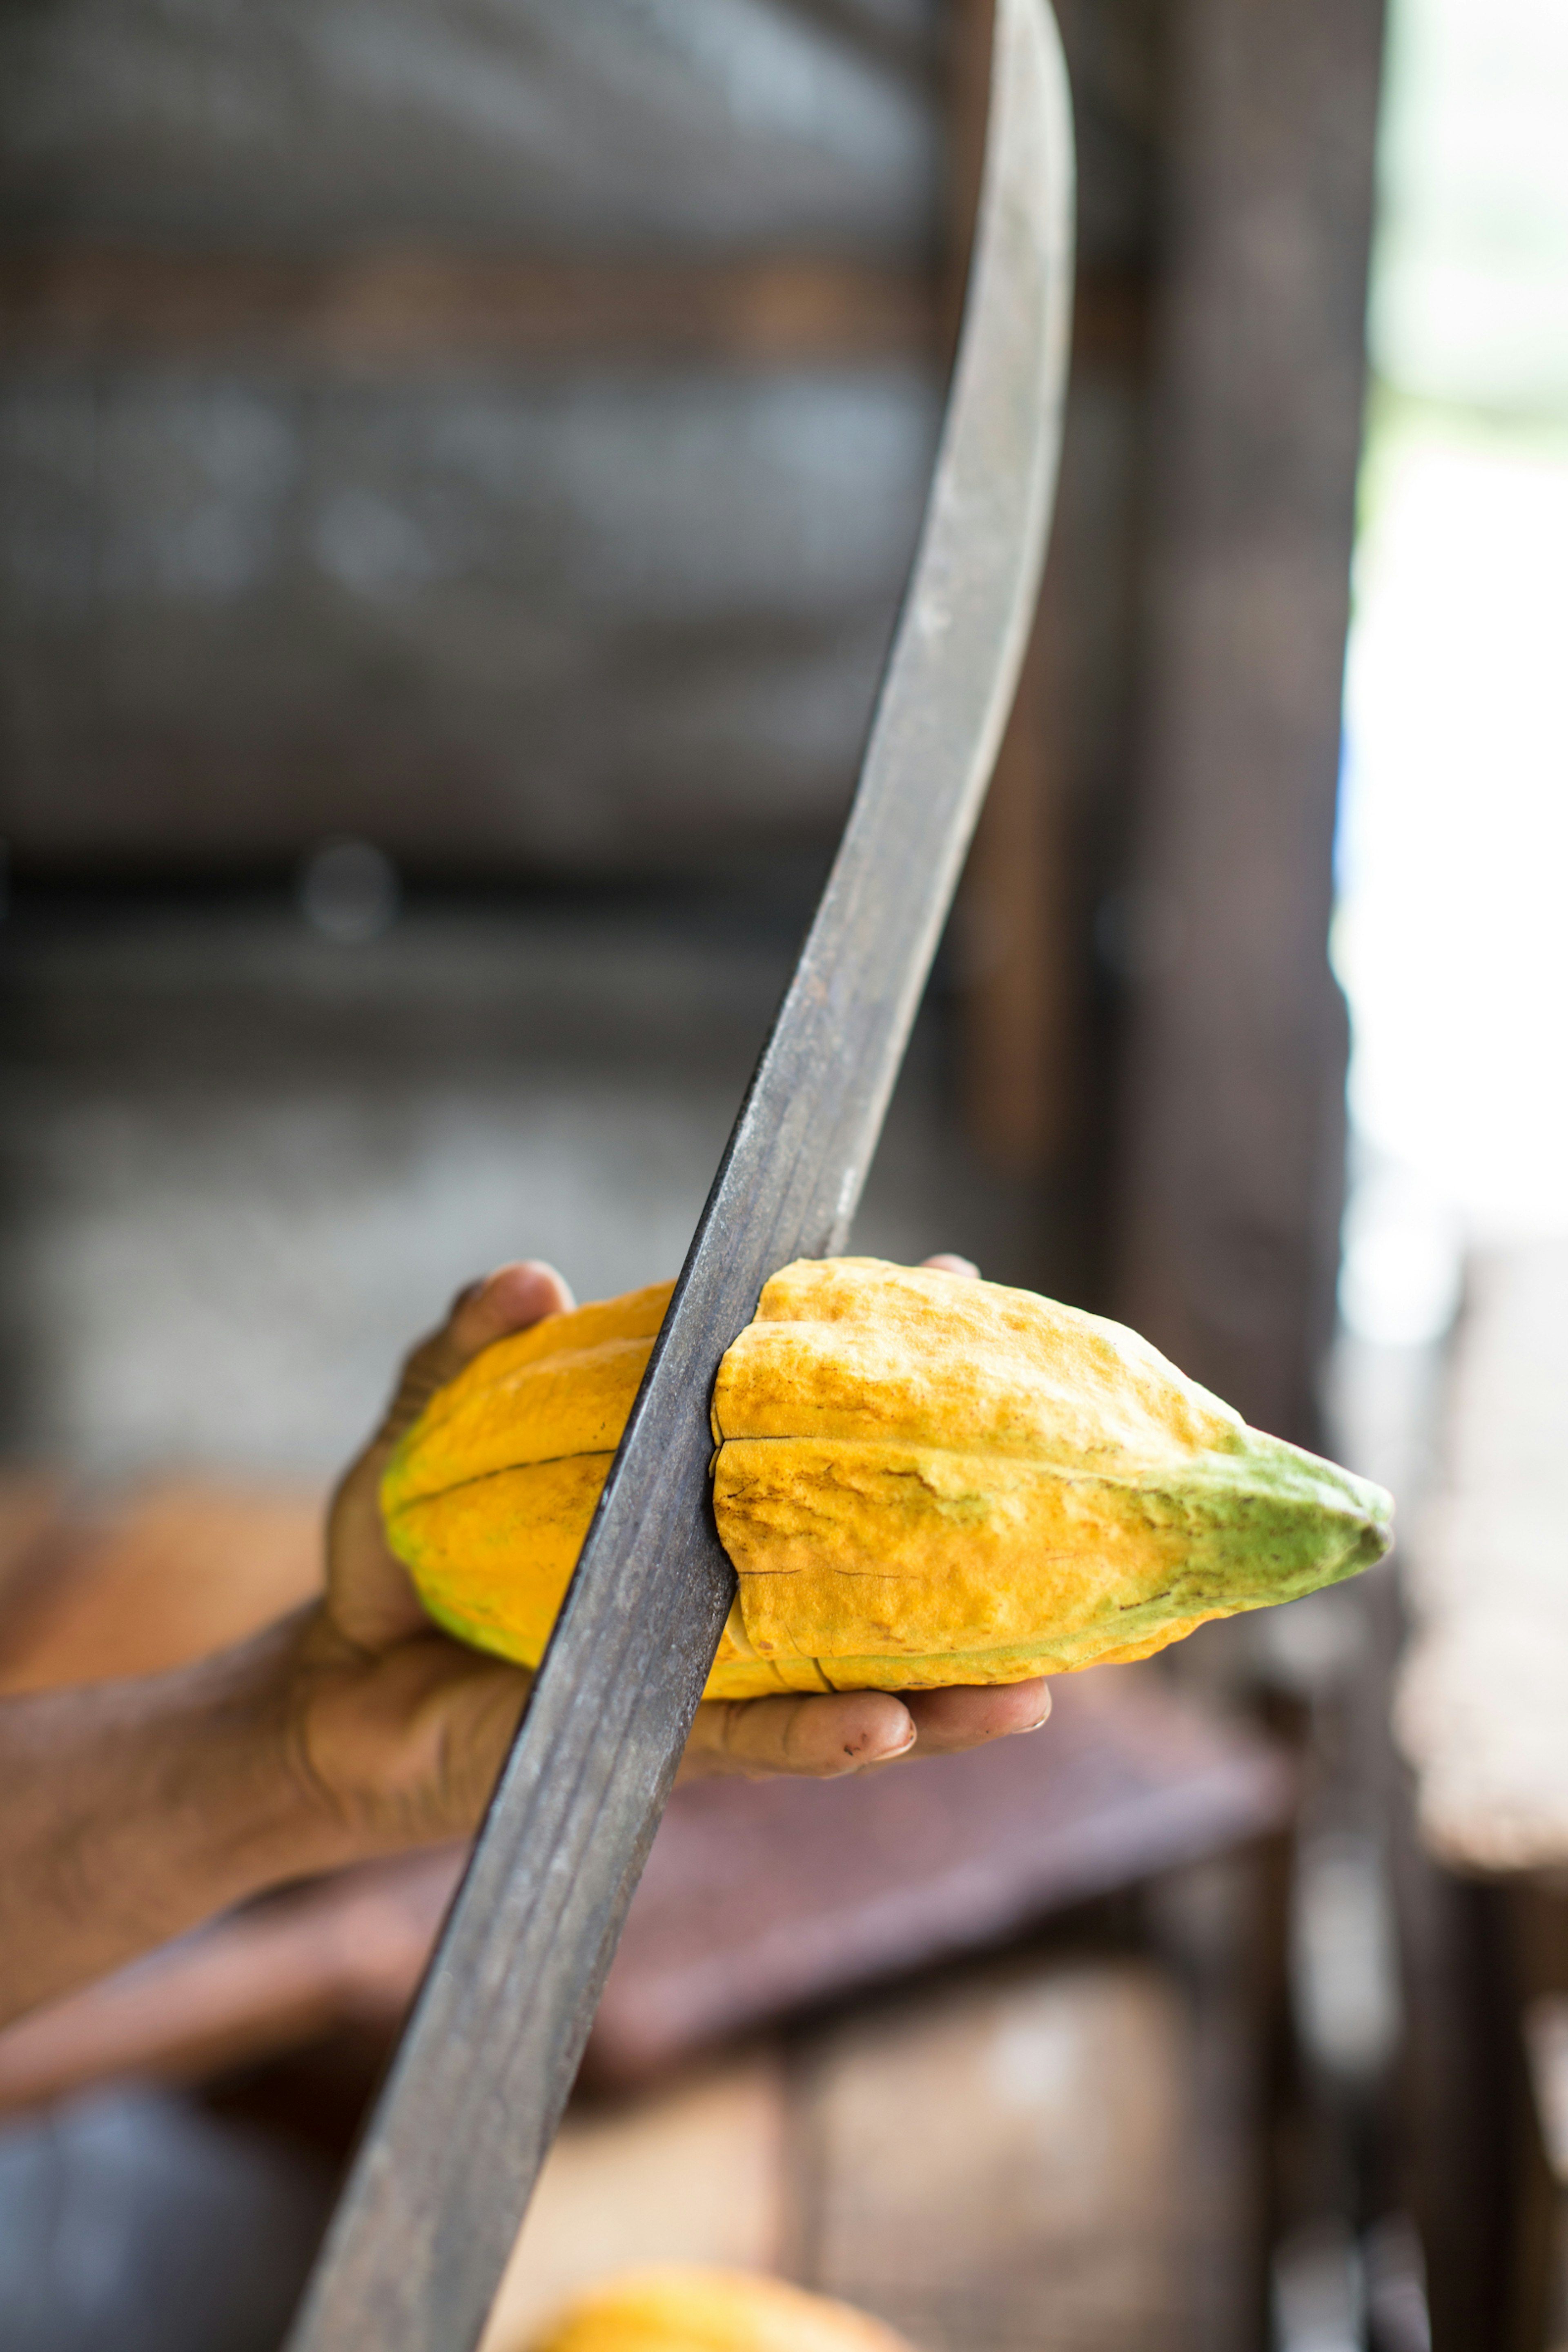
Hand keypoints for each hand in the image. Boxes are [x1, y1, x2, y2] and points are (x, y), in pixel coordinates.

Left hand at [286, 1255, 1050, 1851]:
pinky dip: (818, 1740)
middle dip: (962, 1532)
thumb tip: (530, 1277)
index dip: (880, 1366)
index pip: (797, 1424)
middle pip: (862, 1556)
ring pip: (845, 1679)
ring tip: (1035, 1691)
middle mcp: (717, 1586)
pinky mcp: (647, 1742)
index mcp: (682, 1497)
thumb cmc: (397, 1555)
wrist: (333, 1694)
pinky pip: (750, 1743)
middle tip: (1068, 1491)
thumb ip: (462, 1353)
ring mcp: (695, 1671)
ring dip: (943, 1687)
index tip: (959, 1292)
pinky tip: (889, 1727)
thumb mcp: (418, 1436)